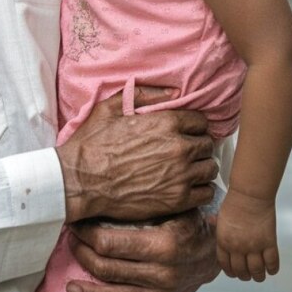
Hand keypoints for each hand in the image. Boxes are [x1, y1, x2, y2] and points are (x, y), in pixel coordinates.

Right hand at [56, 88, 216, 222]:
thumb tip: (172, 92)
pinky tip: (185, 186)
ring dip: (200, 167)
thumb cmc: (93, 142)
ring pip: (210, 168)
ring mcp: (180, 176)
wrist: (81, 180)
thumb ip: (143, 94)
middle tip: (183, 151)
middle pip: (207, 144)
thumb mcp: (110, 107)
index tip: (183, 131)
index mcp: (166, 122)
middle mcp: (179, 147)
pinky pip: (206, 193)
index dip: (191, 125)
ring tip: (186, 169)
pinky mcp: (178, 200)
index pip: (200, 121)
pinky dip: (199, 189)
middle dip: (197, 145)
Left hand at [66, 209, 218, 291]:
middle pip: (107, 268)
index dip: (86, 234)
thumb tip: (102, 189)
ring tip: (71, 285)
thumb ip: (143, 202)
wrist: (215, 251)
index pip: (109, 243)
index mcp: (161, 244)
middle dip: (82, 254)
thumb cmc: (189, 221)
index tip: (75, 224)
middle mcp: (161, 272)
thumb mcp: (172, 205)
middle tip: (70, 242)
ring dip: (89, 291)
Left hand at [216, 188, 278, 280]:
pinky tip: (270, 269)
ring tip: (259, 274)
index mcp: (223, 241)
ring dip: (258, 276)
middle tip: (248, 274)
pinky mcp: (269, 243)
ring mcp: (254, 246)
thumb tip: (209, 220)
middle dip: (244, 276)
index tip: (234, 272)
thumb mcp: (221, 214)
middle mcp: (237, 247)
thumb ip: (217, 223)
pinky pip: (272, 264)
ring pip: (256, 272)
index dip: (230, 272)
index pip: (225, 265)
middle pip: (241, 272)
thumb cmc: (234, 201)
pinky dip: (272, 269)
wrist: (250, 194)